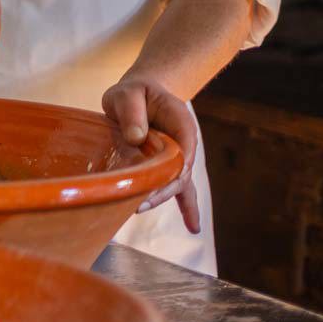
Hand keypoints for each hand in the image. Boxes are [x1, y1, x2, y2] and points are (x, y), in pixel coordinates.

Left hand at [103, 76, 200, 233]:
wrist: (140, 93)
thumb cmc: (135, 92)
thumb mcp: (129, 92)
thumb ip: (132, 111)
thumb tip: (137, 137)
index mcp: (182, 124)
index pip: (184, 150)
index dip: (175, 169)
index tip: (158, 183)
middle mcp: (185, 145)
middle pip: (180, 173)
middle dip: (162, 190)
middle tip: (138, 203)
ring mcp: (178, 158)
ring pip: (178, 185)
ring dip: (162, 198)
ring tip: (141, 209)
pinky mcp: (166, 167)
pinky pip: (180, 189)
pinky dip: (187, 208)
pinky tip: (193, 228)